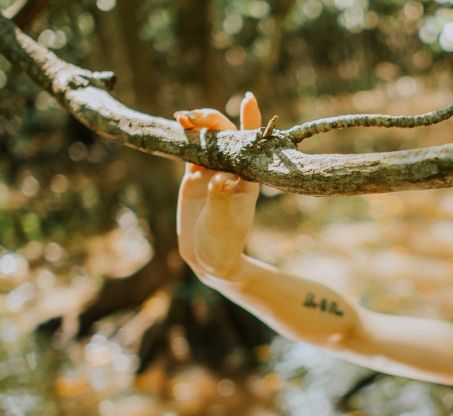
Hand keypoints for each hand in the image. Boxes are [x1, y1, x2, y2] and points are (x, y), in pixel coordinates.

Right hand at [174, 93, 262, 280]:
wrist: (207, 257)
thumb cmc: (223, 242)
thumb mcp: (223, 222)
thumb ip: (220, 198)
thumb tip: (220, 178)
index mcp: (249, 177)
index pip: (253, 144)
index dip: (252, 120)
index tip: (248, 98)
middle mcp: (233, 170)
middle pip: (226, 135)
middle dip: (213, 120)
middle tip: (196, 116)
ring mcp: (213, 171)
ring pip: (207, 139)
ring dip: (197, 125)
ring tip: (183, 118)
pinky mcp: (194, 176)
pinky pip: (190, 149)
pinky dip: (184, 136)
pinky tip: (177, 125)